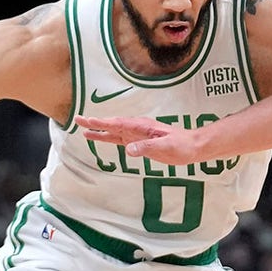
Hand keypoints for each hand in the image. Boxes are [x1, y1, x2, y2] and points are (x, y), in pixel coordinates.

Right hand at [75, 115, 204, 164]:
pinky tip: (104, 138)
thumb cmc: (182, 146)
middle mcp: (138, 129)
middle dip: (95, 124)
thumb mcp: (166, 148)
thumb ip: (147, 148)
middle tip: (77, 120)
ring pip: (115, 133)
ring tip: (84, 131)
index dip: (101, 123)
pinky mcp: (142, 142)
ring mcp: (139, 135)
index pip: (117, 124)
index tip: (87, 121)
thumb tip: (129, 150)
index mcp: (142, 127)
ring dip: (100, 132)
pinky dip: (111, 138)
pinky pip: (122, 140)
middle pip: (112, 125)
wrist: (194, 147)